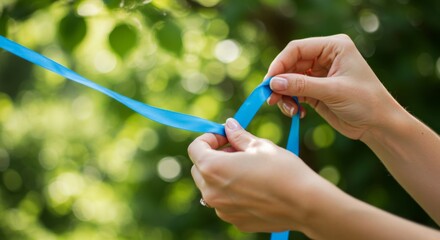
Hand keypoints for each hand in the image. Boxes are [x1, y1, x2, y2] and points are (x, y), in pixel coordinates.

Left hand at [188, 118, 324, 231]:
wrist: (305, 203)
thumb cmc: (282, 170)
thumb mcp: (260, 146)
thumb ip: (238, 136)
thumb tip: (229, 125)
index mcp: (212, 168)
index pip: (195, 148)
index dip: (209, 138)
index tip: (226, 137)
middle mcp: (210, 192)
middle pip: (199, 169)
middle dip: (214, 156)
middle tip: (237, 151)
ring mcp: (221, 210)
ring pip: (211, 187)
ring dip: (222, 175)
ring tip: (247, 170)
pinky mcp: (234, 221)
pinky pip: (225, 203)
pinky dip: (232, 193)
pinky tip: (255, 188)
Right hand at [266, 34, 400, 139]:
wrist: (378, 125)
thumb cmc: (365, 102)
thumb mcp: (332, 91)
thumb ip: (301, 86)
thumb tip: (273, 83)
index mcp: (334, 47)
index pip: (297, 49)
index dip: (280, 63)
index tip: (269, 82)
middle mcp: (325, 57)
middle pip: (290, 64)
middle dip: (280, 82)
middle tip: (271, 98)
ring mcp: (319, 74)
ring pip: (289, 80)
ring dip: (284, 95)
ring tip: (287, 110)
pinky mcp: (315, 90)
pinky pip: (294, 93)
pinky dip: (291, 103)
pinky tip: (297, 113)